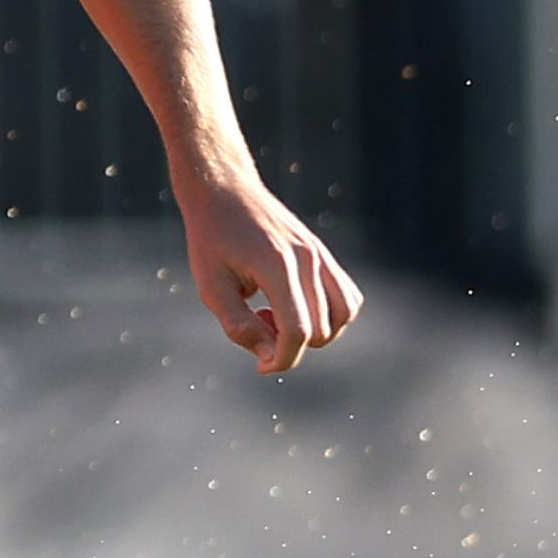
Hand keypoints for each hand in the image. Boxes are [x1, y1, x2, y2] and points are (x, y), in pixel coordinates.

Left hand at [179, 170, 360, 376]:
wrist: (224, 191)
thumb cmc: (212, 239)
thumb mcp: (210, 287)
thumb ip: (238, 326)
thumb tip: (269, 355)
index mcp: (278, 266)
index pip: (299, 331)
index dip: (282, 360)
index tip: (260, 366)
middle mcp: (308, 259)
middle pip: (322, 330)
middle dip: (290, 344)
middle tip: (257, 323)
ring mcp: (320, 254)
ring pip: (344, 315)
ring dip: (315, 332)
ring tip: (277, 315)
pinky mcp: (323, 253)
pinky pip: (347, 296)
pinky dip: (329, 314)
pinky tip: (293, 305)